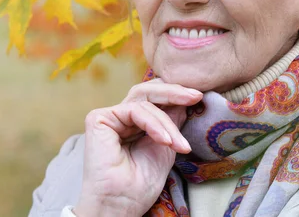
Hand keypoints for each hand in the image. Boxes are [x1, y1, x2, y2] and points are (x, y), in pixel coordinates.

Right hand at [73, 80, 202, 216]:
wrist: (121, 205)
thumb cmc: (140, 184)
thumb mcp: (166, 146)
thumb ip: (172, 121)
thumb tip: (188, 97)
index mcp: (132, 123)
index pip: (154, 99)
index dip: (175, 95)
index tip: (199, 98)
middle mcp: (119, 117)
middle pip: (148, 92)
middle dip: (174, 92)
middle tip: (196, 96)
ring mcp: (108, 116)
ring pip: (144, 101)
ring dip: (168, 123)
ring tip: (180, 145)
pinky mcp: (99, 119)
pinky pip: (134, 110)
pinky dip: (154, 124)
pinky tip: (165, 141)